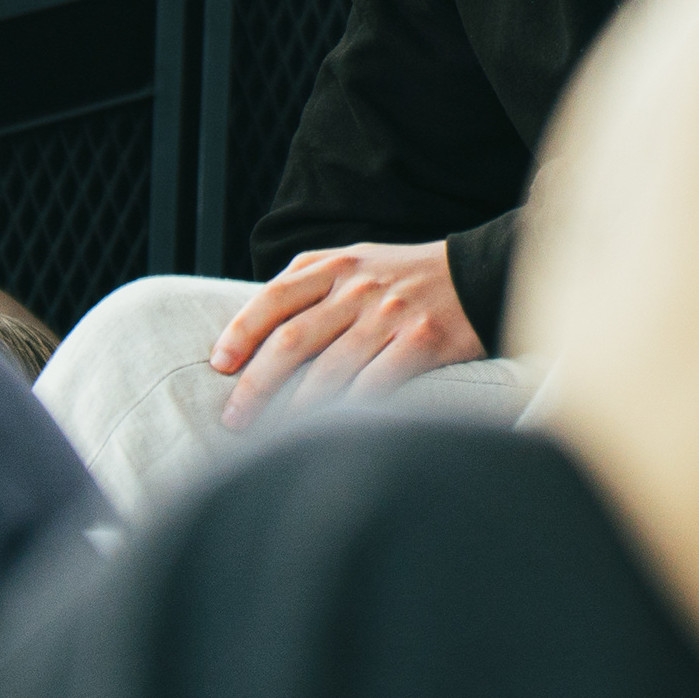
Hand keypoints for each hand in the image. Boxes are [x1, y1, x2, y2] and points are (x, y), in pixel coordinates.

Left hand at [209, 241, 486, 428]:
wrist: (478, 275)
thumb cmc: (405, 274)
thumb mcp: (355, 259)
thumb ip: (308, 277)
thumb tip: (254, 314)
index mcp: (336, 267)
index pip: (274, 297)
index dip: (241, 332)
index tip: (220, 365)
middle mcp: (359, 290)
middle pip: (291, 341)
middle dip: (255, 385)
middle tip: (234, 419)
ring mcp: (390, 317)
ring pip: (327, 371)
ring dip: (293, 410)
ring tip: (271, 438)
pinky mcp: (420, 344)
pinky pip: (374, 387)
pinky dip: (347, 413)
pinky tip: (329, 434)